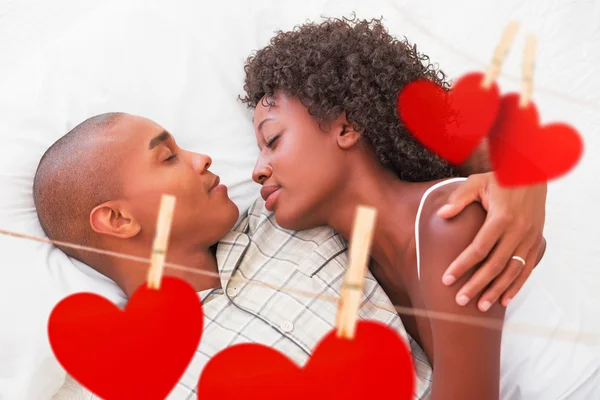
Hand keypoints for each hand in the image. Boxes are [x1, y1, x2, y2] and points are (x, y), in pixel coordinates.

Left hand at [437, 172, 546, 310]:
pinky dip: (516, 286)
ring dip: (496, 290)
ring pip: (512, 271)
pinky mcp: (536, 243)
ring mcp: (529, 239)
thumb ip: (459, 199)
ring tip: (481, 306)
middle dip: (477, 285)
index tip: (447, 279)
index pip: (479, 248)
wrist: (532, 174)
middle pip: (495, 265)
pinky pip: (527, 269)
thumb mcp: (477, 182)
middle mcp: (518, 231)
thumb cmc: (500, 179)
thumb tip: (442, 214)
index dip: (462, 265)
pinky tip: (504, 300)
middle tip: (460, 300)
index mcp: (501, 218)